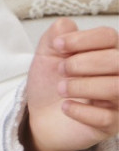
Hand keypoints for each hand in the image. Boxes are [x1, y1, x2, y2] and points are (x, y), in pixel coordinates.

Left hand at [24, 18, 118, 150]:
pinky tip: (66, 107)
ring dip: (82, 86)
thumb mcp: (47, 56)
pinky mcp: (112, 125)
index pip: (109, 36)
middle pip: (116, 60)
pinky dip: (82, 110)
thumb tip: (66, 25)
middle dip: (82, 63)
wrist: (40, 116)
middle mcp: (118, 74)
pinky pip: (107, 117)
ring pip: (116, 88)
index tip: (58, 46)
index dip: (82, 39)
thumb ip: (55, 36)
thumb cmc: (50, 83)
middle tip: (61, 70)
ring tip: (61, 89)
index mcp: (106, 52)